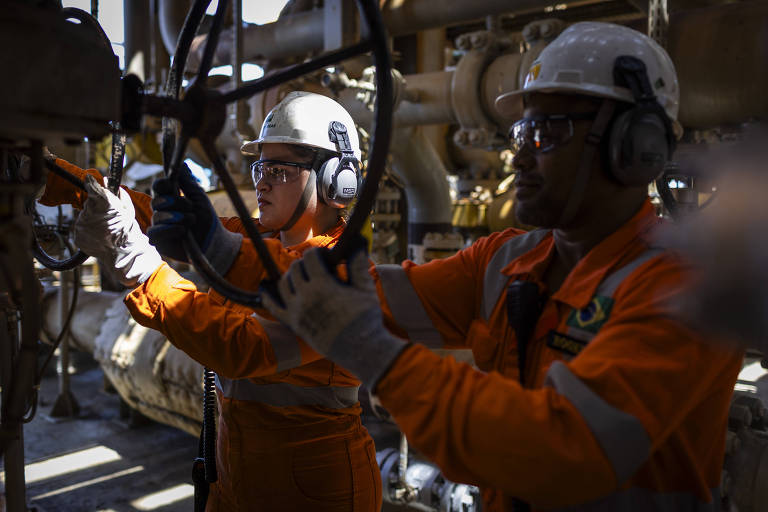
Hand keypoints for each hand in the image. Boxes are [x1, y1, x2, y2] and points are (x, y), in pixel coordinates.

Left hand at [75, 175, 161, 286]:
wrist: (122, 253)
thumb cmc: (127, 230)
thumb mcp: (127, 209)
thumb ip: (117, 193)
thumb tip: (105, 180)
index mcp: (104, 204)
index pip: (92, 188)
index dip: (90, 183)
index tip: (89, 179)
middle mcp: (90, 213)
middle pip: (88, 203)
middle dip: (95, 206)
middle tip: (107, 216)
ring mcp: (82, 225)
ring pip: (83, 215)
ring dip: (91, 218)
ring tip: (104, 228)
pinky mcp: (77, 235)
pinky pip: (80, 227)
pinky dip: (87, 229)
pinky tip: (98, 234)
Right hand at [148, 165, 241, 274]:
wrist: (214, 242)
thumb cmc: (207, 220)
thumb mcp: (199, 198)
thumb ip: (187, 182)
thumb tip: (181, 163)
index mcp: (170, 199)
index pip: (157, 187)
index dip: (161, 184)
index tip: (172, 184)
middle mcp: (162, 211)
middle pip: (157, 200)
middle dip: (174, 202)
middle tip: (189, 206)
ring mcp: (159, 226)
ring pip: (156, 216)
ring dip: (175, 217)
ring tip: (191, 220)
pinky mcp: (159, 241)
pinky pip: (154, 233)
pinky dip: (168, 230)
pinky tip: (182, 231)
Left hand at [261, 247, 406, 389]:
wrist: (360, 349)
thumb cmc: (365, 318)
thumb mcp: (364, 288)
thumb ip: (358, 264)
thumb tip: (358, 244)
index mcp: (323, 285)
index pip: (309, 258)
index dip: (316, 253)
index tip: (324, 256)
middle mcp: (305, 297)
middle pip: (295, 269)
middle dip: (304, 264)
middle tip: (316, 267)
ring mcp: (297, 311)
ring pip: (283, 284)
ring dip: (291, 277)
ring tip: (303, 278)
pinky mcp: (293, 324)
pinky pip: (273, 308)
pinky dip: (268, 297)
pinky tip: (266, 289)